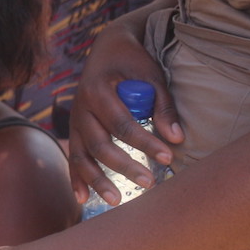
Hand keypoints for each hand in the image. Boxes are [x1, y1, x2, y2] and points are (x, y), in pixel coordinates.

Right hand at [67, 16, 183, 203]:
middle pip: (99, 144)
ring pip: (81, 156)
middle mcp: (80, 108)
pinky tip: (82, 199)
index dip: (145, 142)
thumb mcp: (151, 75)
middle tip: (150, 183)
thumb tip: (177, 138)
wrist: (107, 48)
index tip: (168, 157)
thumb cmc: (132, 61)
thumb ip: (162, 106)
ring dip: (97, 180)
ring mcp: (74, 121)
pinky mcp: (75, 130)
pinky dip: (76, 178)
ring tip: (116, 201)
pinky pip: (73, 157)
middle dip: (124, 166)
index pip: (122, 124)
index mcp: (97, 91)